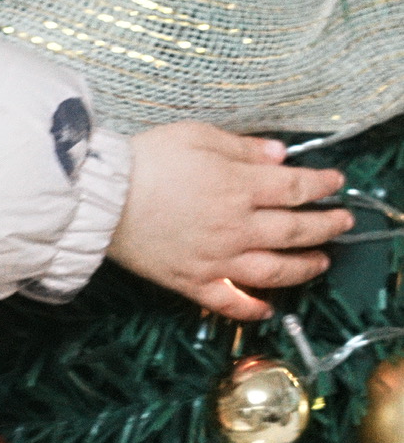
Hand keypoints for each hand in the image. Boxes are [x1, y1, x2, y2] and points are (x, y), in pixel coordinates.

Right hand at [107, 123, 350, 319]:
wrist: (101, 197)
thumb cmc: (145, 159)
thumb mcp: (194, 135)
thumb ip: (241, 147)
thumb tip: (279, 156)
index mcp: (239, 187)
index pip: (296, 188)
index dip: (321, 185)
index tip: (336, 182)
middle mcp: (237, 227)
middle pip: (295, 230)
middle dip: (326, 226)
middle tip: (343, 223)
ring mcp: (218, 259)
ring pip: (275, 271)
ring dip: (305, 267)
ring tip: (321, 262)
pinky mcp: (193, 282)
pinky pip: (230, 302)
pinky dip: (252, 307)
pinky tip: (267, 307)